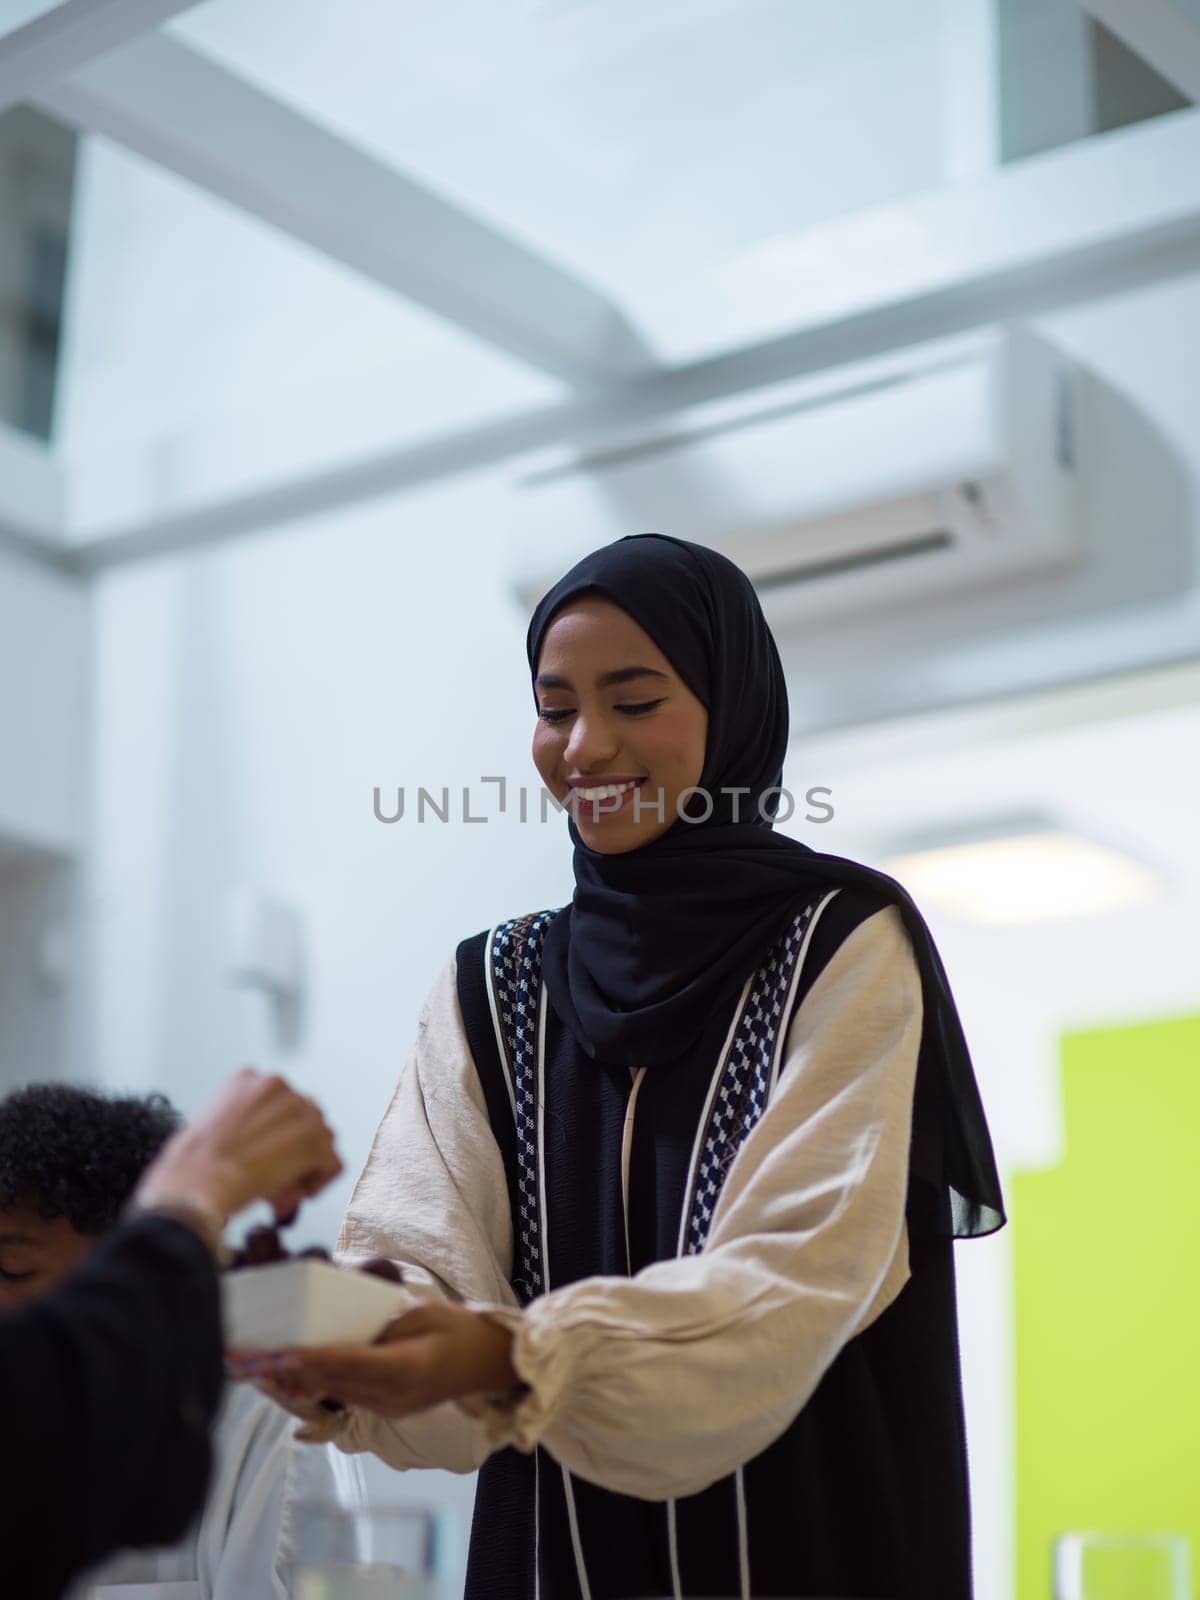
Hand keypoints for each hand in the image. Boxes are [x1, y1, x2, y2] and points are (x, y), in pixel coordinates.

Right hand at [135, 1068, 340, 1226]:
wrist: (193, 1186)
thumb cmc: (189, 1168)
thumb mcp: (208, 1127)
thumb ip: (241, 1122)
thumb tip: (262, 1143)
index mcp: (248, 1079)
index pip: (282, 1104)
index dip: (275, 1137)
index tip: (263, 1158)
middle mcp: (276, 1085)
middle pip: (305, 1120)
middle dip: (292, 1152)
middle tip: (273, 1179)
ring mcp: (297, 1108)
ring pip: (321, 1141)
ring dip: (304, 1169)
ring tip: (277, 1190)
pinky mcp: (312, 1137)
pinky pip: (332, 1163)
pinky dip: (317, 1183)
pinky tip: (292, 1195)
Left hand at [229, 1301, 518, 1418]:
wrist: (488, 1364)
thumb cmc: (459, 1329)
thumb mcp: (424, 1313)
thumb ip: (384, 1320)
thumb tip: (343, 1319)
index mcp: (406, 1368)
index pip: (347, 1361)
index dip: (308, 1357)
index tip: (276, 1351)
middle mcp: (392, 1395)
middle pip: (331, 1382)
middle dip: (287, 1370)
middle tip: (247, 1358)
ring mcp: (388, 1407)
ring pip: (331, 1393)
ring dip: (292, 1381)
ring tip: (253, 1369)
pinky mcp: (385, 1409)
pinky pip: (343, 1396)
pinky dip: (314, 1385)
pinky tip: (287, 1376)